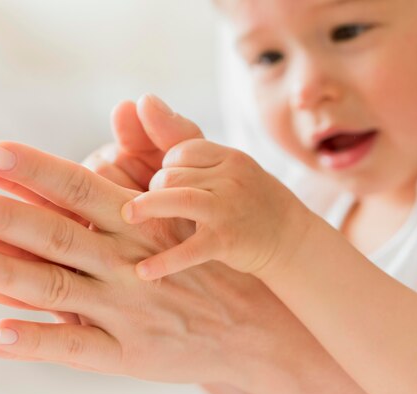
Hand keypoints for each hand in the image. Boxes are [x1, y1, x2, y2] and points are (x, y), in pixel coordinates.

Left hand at [0, 97, 392, 393]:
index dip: (34, 171)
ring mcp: (131, 310)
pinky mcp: (131, 353)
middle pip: (60, 236)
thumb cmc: (220, 252)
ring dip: (6, 276)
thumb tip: (132, 101)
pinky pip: (75, 349)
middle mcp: (132, 262)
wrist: (265, 322)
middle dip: (6, 218)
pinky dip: (33, 343)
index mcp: (143, 222)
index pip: (80, 188)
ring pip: (59, 291)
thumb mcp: (198, 197)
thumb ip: (159, 149)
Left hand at [121, 139, 312, 280]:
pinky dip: (164, 261)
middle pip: (172, 174)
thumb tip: (143, 100)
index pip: (180, 151)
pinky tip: (142, 271)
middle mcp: (230, 177)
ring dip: (146, 207)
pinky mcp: (228, 241)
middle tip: (154, 208)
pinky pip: (189, 249)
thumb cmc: (249, 201)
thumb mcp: (225, 167)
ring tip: (125, 216)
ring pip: (176, 197)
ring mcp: (229, 208)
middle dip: (155, 191)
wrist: (291, 240)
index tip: (166, 185)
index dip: (167, 168)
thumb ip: (183, 140)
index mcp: (228, 156)